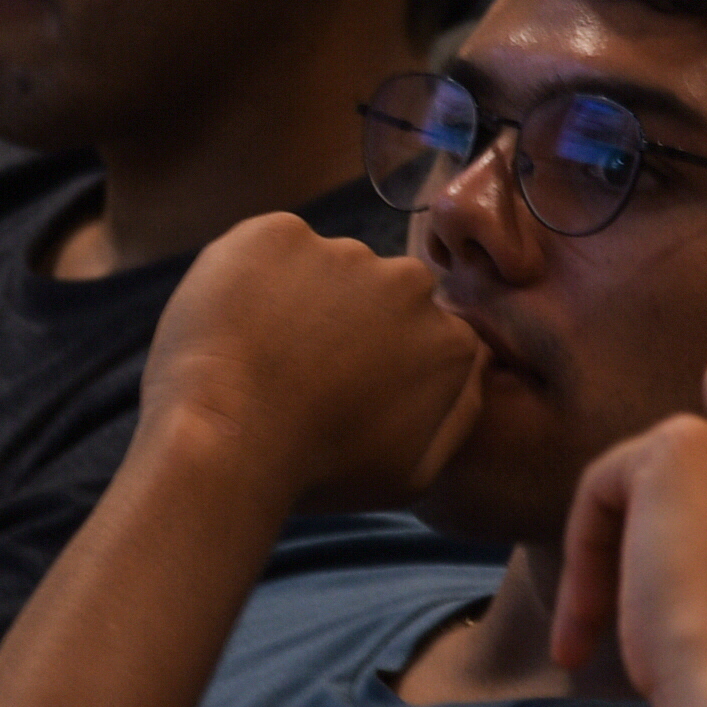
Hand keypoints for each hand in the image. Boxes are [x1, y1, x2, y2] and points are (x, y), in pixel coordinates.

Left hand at [133, 213, 489, 513]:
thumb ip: (459, 413)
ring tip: (261, 354)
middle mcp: (409, 283)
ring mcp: (343, 251)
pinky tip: (235, 326)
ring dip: (298, 299)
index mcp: (449, 340)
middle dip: (346, 322)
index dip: (380, 362)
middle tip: (299, 371)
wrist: (228, 442)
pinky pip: (270, 250)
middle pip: (379, 293)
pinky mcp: (279, 233)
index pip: (422, 335)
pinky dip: (252, 278)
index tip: (343, 390)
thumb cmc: (318, 469)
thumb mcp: (414, 473)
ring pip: (323, 269)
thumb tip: (477, 367)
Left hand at [547, 419, 706, 706]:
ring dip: (614, 561)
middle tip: (624, 630)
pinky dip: (585, 553)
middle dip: (655, 552)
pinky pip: (603, 487)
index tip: (685, 629)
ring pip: (646, 488)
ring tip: (591, 638)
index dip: (705, 564)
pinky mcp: (679, 445)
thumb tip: (696, 555)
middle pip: (697, 490)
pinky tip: (584, 619)